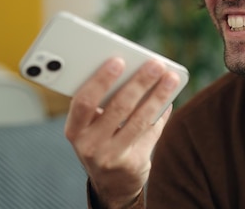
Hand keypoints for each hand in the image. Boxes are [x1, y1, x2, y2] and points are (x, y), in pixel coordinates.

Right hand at [65, 57, 178, 208]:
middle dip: (140, 82)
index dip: (101, 80)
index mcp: (74, 130)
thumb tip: (133, 67)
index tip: (119, 60)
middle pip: (119, 107)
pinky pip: (151, 132)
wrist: (110, 183)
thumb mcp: (91, 126)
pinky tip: (169, 97)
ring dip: (158, 95)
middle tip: (156, 64)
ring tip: (170, 78)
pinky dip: (162, 112)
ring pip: (140, 119)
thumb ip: (104, 101)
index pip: (84, 101)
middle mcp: (89, 145)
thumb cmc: (100, 140)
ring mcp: (112, 157)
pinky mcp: (133, 163)